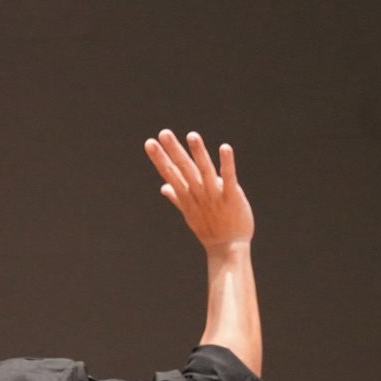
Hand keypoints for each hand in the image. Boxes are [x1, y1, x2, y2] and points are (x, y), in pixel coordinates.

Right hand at [144, 129, 251, 250]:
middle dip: (173, 151)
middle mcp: (198, 194)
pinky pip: (229, 178)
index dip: (160, 158)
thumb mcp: (189, 213)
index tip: (149, 143)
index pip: (170, 173)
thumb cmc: (209, 230)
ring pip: (204, 171)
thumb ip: (177, 197)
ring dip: (198, 153)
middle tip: (163, 133)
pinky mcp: (232, 197)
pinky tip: (224, 147)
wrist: (227, 248)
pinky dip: (227, 163)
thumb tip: (164, 187)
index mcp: (187, 196)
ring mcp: (214, 195)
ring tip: (192, 135)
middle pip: (183, 169)